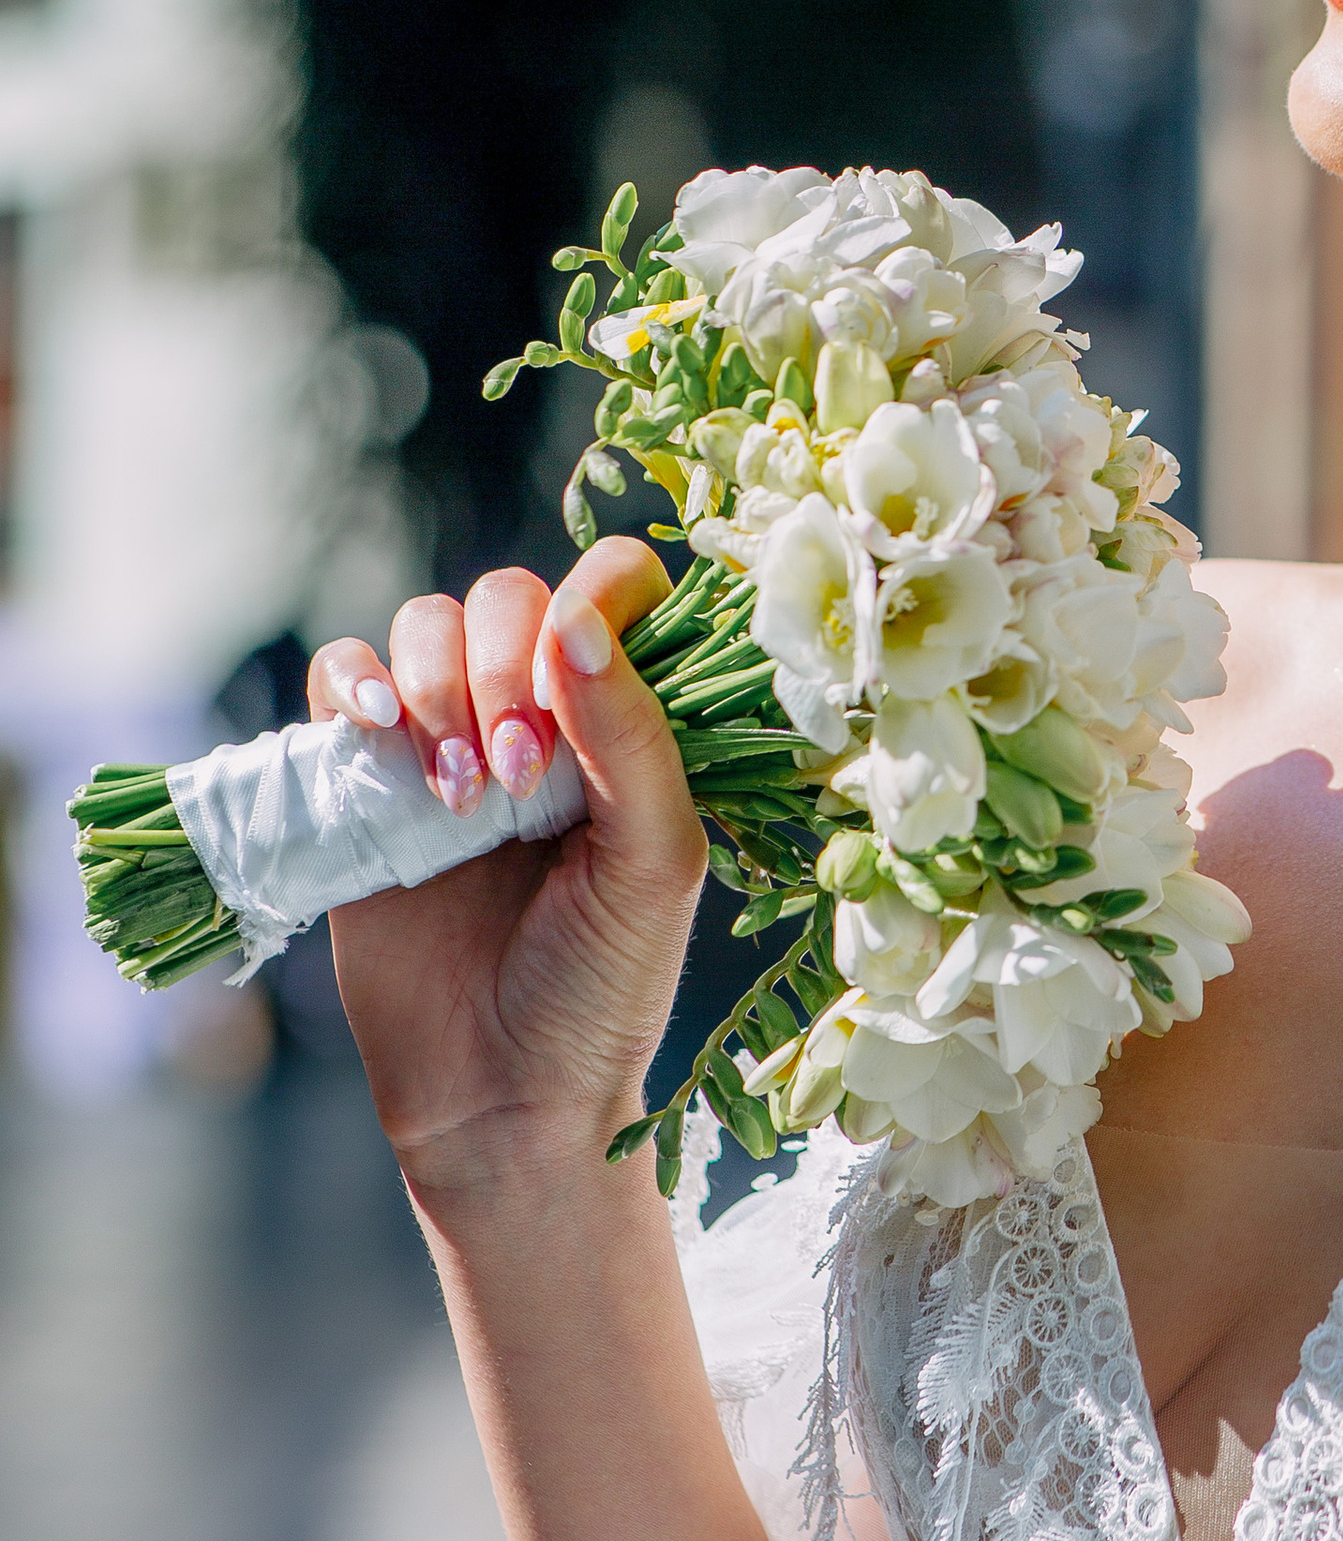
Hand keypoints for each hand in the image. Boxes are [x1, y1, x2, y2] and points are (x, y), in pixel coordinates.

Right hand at [306, 539, 706, 1196]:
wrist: (499, 1099)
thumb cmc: (604, 986)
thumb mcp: (656, 863)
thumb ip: (632, 738)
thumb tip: (580, 619)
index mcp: (629, 720)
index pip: (616, 586)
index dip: (595, 598)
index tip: (576, 669)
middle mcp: (542, 713)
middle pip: (510, 595)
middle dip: (505, 668)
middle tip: (519, 778)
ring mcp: (450, 740)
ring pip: (426, 622)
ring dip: (436, 687)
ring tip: (461, 797)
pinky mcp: (365, 782)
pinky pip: (343, 676)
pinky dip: (354, 683)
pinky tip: (378, 736)